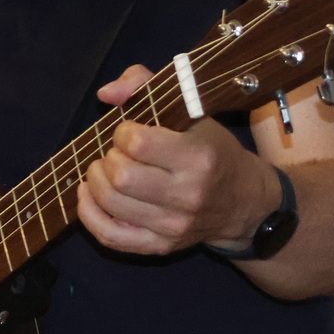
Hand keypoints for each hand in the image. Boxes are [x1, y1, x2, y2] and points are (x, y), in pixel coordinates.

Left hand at [77, 64, 281, 255]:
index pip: (137, 143)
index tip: (130, 131)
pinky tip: (89, 195)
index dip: (123, 132)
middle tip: (118, 153)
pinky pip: (111, 237)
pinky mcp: (161, 246)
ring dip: (96, 181)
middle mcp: (188, 195)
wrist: (244, 203)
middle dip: (109, 158)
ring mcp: (174, 226)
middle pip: (121, 176)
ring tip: (105, 170)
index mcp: (199, 157)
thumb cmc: (214, 151)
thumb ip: (145, 86)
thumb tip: (106, 93)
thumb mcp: (192, 111)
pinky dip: (89, 214)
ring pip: (111, 204)